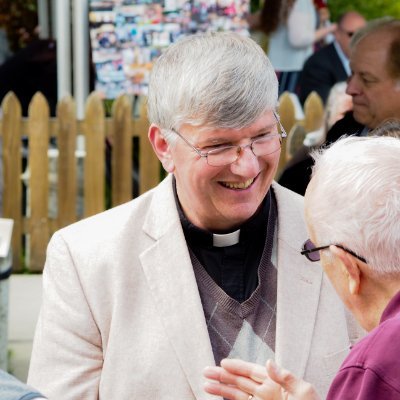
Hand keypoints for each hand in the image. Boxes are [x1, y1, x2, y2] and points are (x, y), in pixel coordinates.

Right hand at [203, 359, 319, 399]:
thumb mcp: (305, 392)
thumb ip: (286, 377)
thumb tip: (268, 362)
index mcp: (275, 383)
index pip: (251, 371)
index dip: (237, 366)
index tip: (222, 363)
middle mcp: (266, 393)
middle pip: (240, 382)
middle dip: (223, 376)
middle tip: (206, 371)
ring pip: (237, 395)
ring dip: (222, 390)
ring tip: (206, 385)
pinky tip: (220, 399)